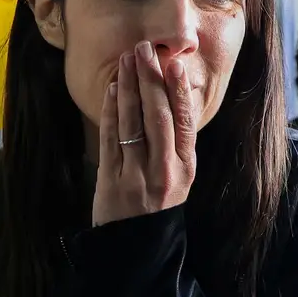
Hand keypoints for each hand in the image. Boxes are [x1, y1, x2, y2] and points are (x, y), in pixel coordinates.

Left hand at [92, 40, 197, 226]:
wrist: (135, 247)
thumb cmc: (156, 206)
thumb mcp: (176, 177)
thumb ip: (175, 143)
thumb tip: (169, 97)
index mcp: (186, 167)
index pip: (184, 121)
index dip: (179, 90)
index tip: (173, 62)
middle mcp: (165, 170)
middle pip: (158, 116)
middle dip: (151, 79)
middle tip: (145, 49)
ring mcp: (138, 176)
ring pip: (133, 123)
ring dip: (130, 87)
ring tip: (127, 59)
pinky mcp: (113, 181)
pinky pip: (111, 138)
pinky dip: (111, 111)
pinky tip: (112, 89)